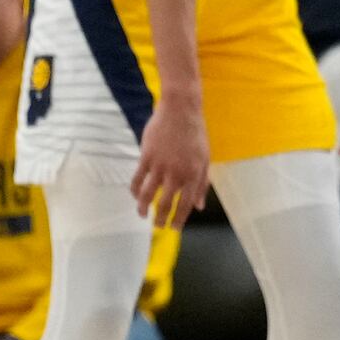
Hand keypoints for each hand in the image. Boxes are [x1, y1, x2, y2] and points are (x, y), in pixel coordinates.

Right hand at [130, 97, 209, 227]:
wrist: (181, 110)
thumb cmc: (195, 134)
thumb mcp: (205, 158)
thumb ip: (202, 183)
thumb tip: (199, 206)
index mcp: (194, 173)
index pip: (186, 204)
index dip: (179, 219)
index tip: (174, 229)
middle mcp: (177, 173)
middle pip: (165, 203)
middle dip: (160, 219)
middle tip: (157, 227)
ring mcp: (160, 165)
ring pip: (148, 195)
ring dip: (143, 208)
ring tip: (142, 215)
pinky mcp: (147, 157)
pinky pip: (138, 179)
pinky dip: (134, 190)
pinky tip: (135, 195)